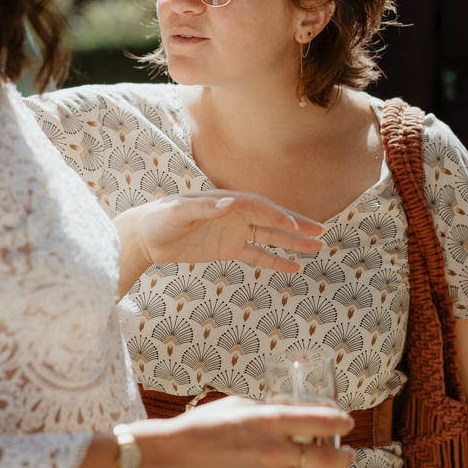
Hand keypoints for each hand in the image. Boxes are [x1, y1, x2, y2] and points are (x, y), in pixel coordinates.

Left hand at [129, 189, 325, 273]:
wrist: (147, 235)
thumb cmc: (160, 218)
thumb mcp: (178, 212)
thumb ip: (203, 208)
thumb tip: (229, 204)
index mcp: (227, 201)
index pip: (259, 207)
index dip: (278, 216)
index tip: (295, 227)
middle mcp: (236, 214)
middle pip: (272, 219)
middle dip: (297, 225)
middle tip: (321, 232)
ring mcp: (235, 231)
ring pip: (270, 237)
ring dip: (293, 242)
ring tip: (317, 248)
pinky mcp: (229, 248)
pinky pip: (257, 254)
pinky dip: (275, 260)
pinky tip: (293, 267)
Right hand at [157, 392, 353, 467]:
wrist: (171, 458)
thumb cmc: (200, 427)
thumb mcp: (236, 406)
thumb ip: (264, 408)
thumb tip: (284, 408)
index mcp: (270, 420)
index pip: (319, 421)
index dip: (339, 422)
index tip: (347, 423)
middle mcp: (274, 449)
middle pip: (325, 457)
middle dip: (343, 456)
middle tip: (349, 454)